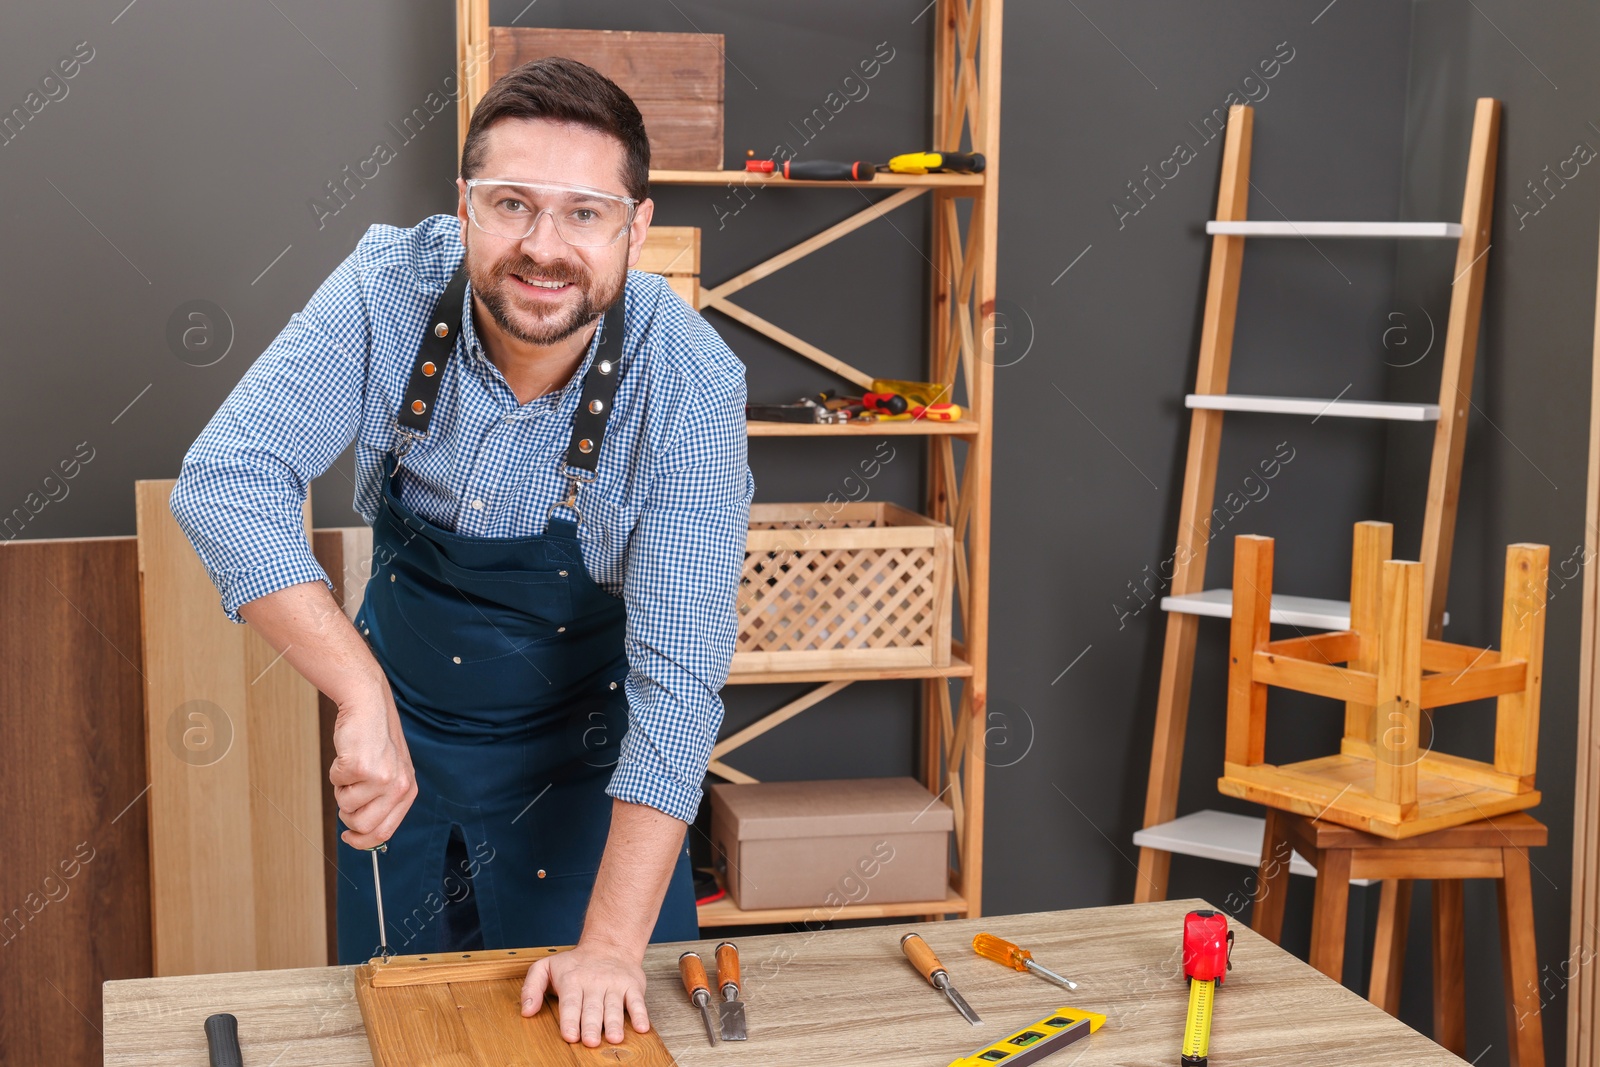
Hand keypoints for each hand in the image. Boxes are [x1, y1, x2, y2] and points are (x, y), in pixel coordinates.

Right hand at [329, 683, 416, 848]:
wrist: (368, 708)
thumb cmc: (375, 741)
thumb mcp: (391, 773)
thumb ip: (383, 801)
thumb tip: (362, 833)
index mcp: (407, 790)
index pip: (385, 831)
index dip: (363, 841)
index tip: (349, 837)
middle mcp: (398, 786)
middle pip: (363, 825)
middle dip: (348, 815)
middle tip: (349, 794)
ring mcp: (380, 777)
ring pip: (346, 806)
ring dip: (342, 789)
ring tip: (353, 768)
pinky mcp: (360, 766)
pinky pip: (336, 783)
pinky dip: (336, 772)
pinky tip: (349, 755)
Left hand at [519, 940, 649, 1046]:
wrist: (609, 945)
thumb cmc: (575, 964)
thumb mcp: (546, 967)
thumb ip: (531, 987)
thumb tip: (526, 1011)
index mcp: (572, 980)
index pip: (571, 1003)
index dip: (570, 1020)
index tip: (570, 1035)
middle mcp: (594, 983)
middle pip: (592, 1007)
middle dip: (591, 1025)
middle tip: (590, 1041)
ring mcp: (614, 984)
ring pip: (614, 1005)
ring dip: (614, 1022)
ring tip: (613, 1038)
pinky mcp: (632, 985)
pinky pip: (637, 1000)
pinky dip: (640, 1014)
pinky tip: (641, 1027)